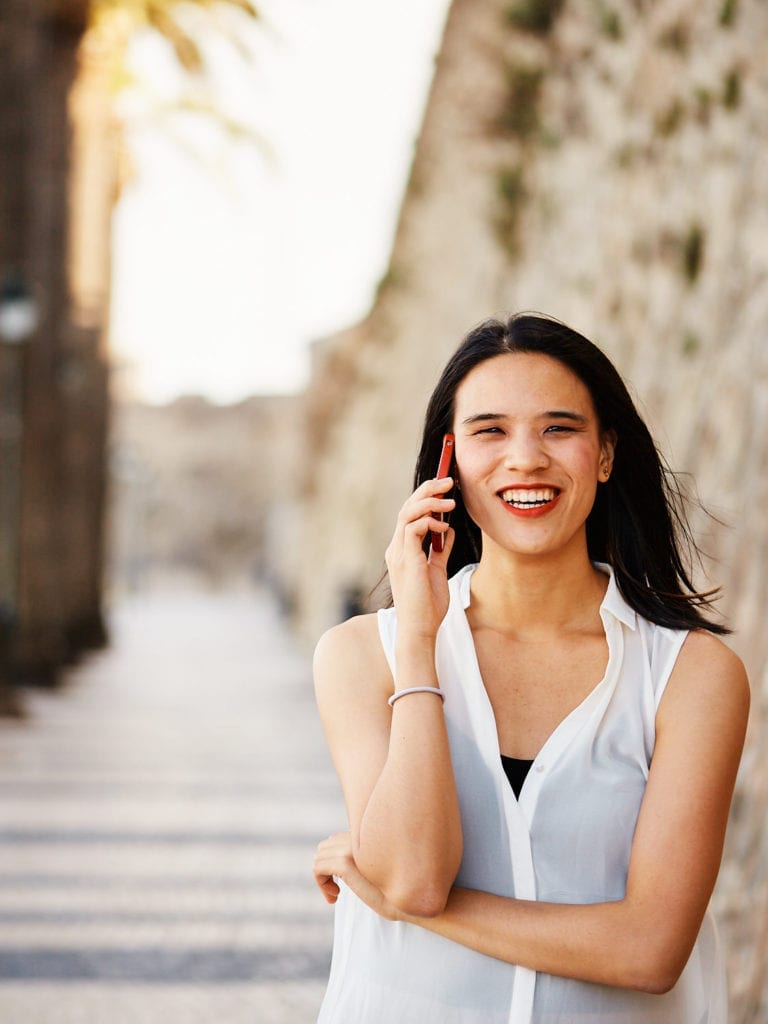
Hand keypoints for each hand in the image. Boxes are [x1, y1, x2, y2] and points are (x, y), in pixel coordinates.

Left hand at [313, 831, 399, 920]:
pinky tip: (335, 897)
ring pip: (319, 857)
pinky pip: (318, 868)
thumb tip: (343, 862)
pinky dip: (321, 884)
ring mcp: (351, 848)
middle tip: (337, 890)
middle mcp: (357, 836)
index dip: (333, 862)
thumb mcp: (377, 870)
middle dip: (325, 870)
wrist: (409, 901)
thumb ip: (363, 859)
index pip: (335, 840)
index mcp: (365, 835)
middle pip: (324, 848)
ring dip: (323, 879)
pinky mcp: (346, 863)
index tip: (342, 883)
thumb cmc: (396, 891)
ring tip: (336, 894)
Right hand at [384, 477, 455, 640]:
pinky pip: (413, 528)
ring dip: (430, 501)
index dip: (426, 496)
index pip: (410, 514)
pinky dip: (429, 521)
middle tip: (448, 480)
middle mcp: (396, 548)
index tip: (445, 487)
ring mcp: (398, 553)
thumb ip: (440, 550)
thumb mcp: (438, 571)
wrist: (420, 629)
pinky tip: (444, 525)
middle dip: (428, 490)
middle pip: (407, 507)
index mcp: (402, 550)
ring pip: (408, 513)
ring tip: (450, 499)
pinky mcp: (406, 559)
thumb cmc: (428, 605)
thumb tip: (449, 530)